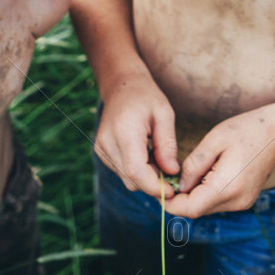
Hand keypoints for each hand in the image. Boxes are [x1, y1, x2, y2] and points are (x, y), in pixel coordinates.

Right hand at [94, 74, 180, 199]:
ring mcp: (101, 148)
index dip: (155, 187)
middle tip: (171, 168)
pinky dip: (137, 170)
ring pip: (127, 179)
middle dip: (154, 182)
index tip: (174, 190)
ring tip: (158, 155)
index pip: (136, 171)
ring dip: (146, 176)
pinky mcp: (101, 152)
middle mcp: (107, 142)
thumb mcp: (165, 114)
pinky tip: (146, 154)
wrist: (121, 84)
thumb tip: (172, 172)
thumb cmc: (146, 96)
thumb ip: (168, 145)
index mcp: (124, 131)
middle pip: (131, 180)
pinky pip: (122, 172)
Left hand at [162, 106, 274, 218]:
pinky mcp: (244, 200)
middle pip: (196, 210)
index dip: (170, 203)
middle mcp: (236, 200)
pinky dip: (205, 192)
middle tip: (167, 176)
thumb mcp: (214, 140)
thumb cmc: (246, 131)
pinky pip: (217, 202)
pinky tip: (205, 172)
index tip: (157, 188)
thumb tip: (177, 185)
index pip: (190, 209)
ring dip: (192, 195)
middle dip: (179, 197)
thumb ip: (192, 165)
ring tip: (188, 170)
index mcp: (227, 186)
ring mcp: (242, 203)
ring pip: (206, 207)